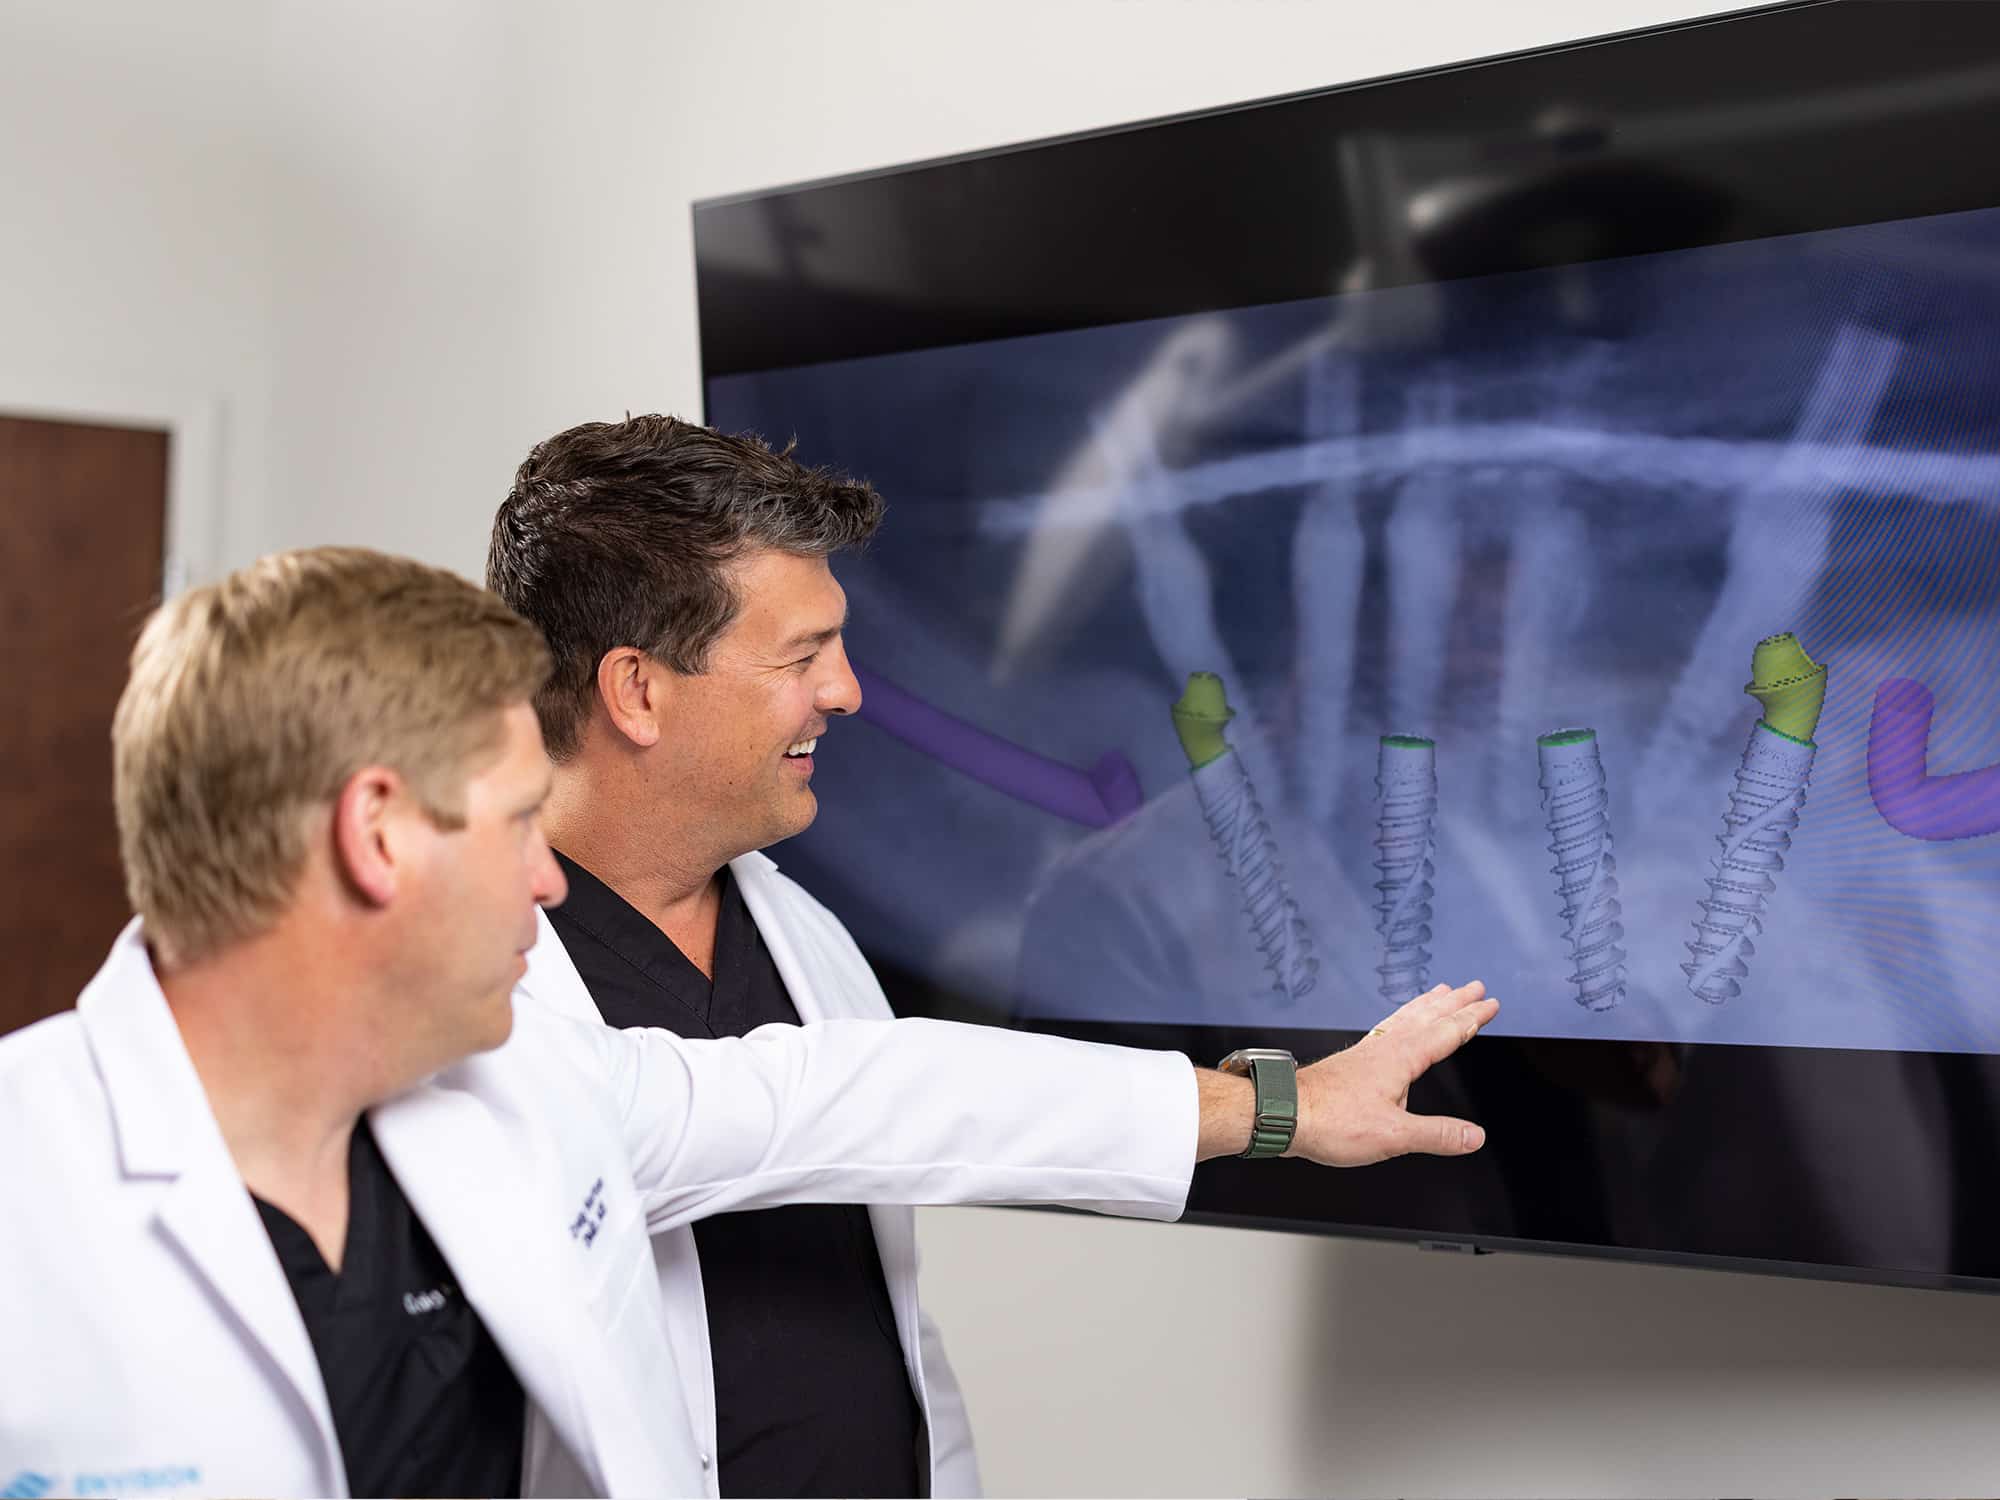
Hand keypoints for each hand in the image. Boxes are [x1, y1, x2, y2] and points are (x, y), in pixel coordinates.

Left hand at [1287, 981, 1497, 1165]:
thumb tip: (1474, 1136)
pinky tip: (1398, 1025)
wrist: (1284, 1111)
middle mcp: (1384, 1047)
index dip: (1471, 1018)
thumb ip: (1436, 1135)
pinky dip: (1402, 1018)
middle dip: (1454, 1002)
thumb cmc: (1332, 1121)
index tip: (1490, 1003)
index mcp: (1401, 1059)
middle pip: (1427, 1016)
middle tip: (1474, 987)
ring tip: (1441, 992)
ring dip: (1427, 1004)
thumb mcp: (1394, 1135)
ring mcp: (1367, 1051)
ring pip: (1405, 1018)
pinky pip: (1387, 1027)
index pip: (1446, 1033)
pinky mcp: (1353, 1059)